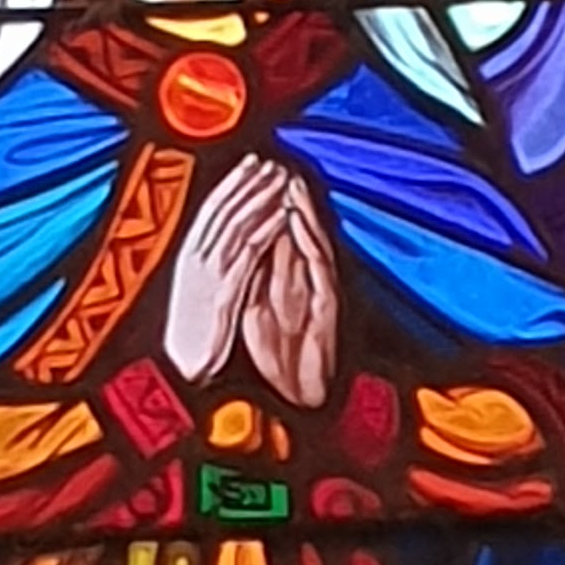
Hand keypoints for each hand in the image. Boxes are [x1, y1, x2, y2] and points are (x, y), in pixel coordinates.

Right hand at [163, 155, 290, 384]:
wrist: (183, 369)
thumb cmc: (193, 333)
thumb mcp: (196, 289)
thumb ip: (208, 263)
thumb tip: (222, 240)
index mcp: (188, 256)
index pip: (212, 209)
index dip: (233, 183)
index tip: (251, 163)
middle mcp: (196, 259)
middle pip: (226, 210)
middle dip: (249, 183)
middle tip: (272, 162)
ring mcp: (210, 274)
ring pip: (238, 226)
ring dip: (261, 199)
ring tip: (281, 179)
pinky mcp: (225, 291)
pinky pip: (249, 255)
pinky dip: (266, 231)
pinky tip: (282, 216)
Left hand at [242, 176, 338, 410]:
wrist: (295, 397)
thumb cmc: (276, 358)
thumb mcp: (254, 313)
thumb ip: (250, 283)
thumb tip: (236, 254)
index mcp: (287, 283)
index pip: (279, 237)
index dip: (268, 209)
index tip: (256, 179)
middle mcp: (306, 283)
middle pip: (298, 233)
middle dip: (287, 201)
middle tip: (277, 167)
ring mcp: (320, 292)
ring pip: (312, 243)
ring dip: (303, 212)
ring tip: (291, 183)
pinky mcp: (328, 306)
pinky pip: (319, 269)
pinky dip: (310, 244)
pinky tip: (301, 223)